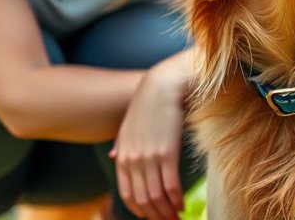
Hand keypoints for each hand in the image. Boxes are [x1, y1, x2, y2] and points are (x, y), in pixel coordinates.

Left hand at [110, 55, 191, 218]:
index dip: (139, 210)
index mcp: (123, 155)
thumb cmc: (148, 105)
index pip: (127, 194)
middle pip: (143, 199)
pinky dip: (176, 199)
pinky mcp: (167, 153)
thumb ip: (121, 144)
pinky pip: (170, 185)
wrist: (163, 87)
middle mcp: (133, 159)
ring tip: (176, 217)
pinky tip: (181, 204)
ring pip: (157, 196)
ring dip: (167, 211)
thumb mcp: (128, 125)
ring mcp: (149, 157)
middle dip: (155, 216)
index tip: (151, 217)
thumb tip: (113, 157)